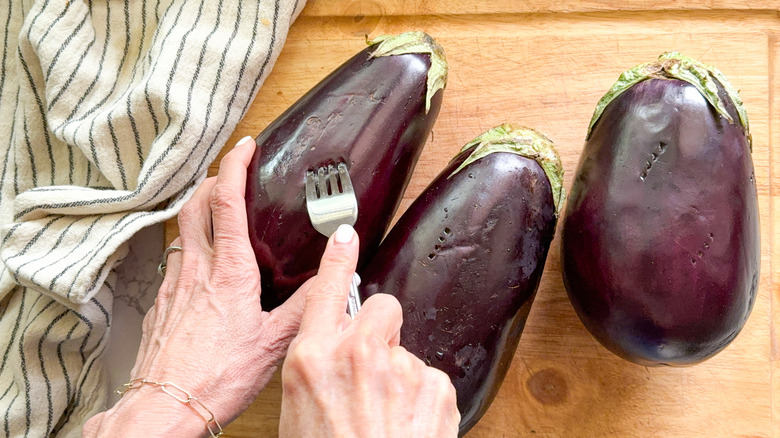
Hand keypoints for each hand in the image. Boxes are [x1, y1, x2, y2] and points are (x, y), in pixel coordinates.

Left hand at [84, 136, 307, 436]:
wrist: (166, 405)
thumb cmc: (217, 376)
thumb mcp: (274, 342)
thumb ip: (305, 306)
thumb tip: (331, 280)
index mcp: (229, 272)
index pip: (227, 202)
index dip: (235, 166)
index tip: (245, 147)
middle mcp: (197, 269)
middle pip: (196, 204)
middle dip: (213, 179)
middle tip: (230, 173)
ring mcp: (173, 283)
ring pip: (182, 229)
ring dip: (198, 209)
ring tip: (217, 210)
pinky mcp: (160, 302)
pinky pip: (175, 258)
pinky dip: (189, 244)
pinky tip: (202, 263)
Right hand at [279, 224, 460, 437]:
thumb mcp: (300, 412)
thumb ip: (317, 371)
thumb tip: (331, 357)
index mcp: (312, 360)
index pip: (326, 292)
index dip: (337, 259)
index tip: (344, 234)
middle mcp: (357, 354)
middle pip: (383, 308)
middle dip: (382, 329)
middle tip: (374, 365)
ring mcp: (400, 368)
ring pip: (407, 353)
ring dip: (401, 378)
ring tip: (387, 420)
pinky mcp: (435, 386)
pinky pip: (430, 379)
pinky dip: (423, 401)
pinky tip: (408, 428)